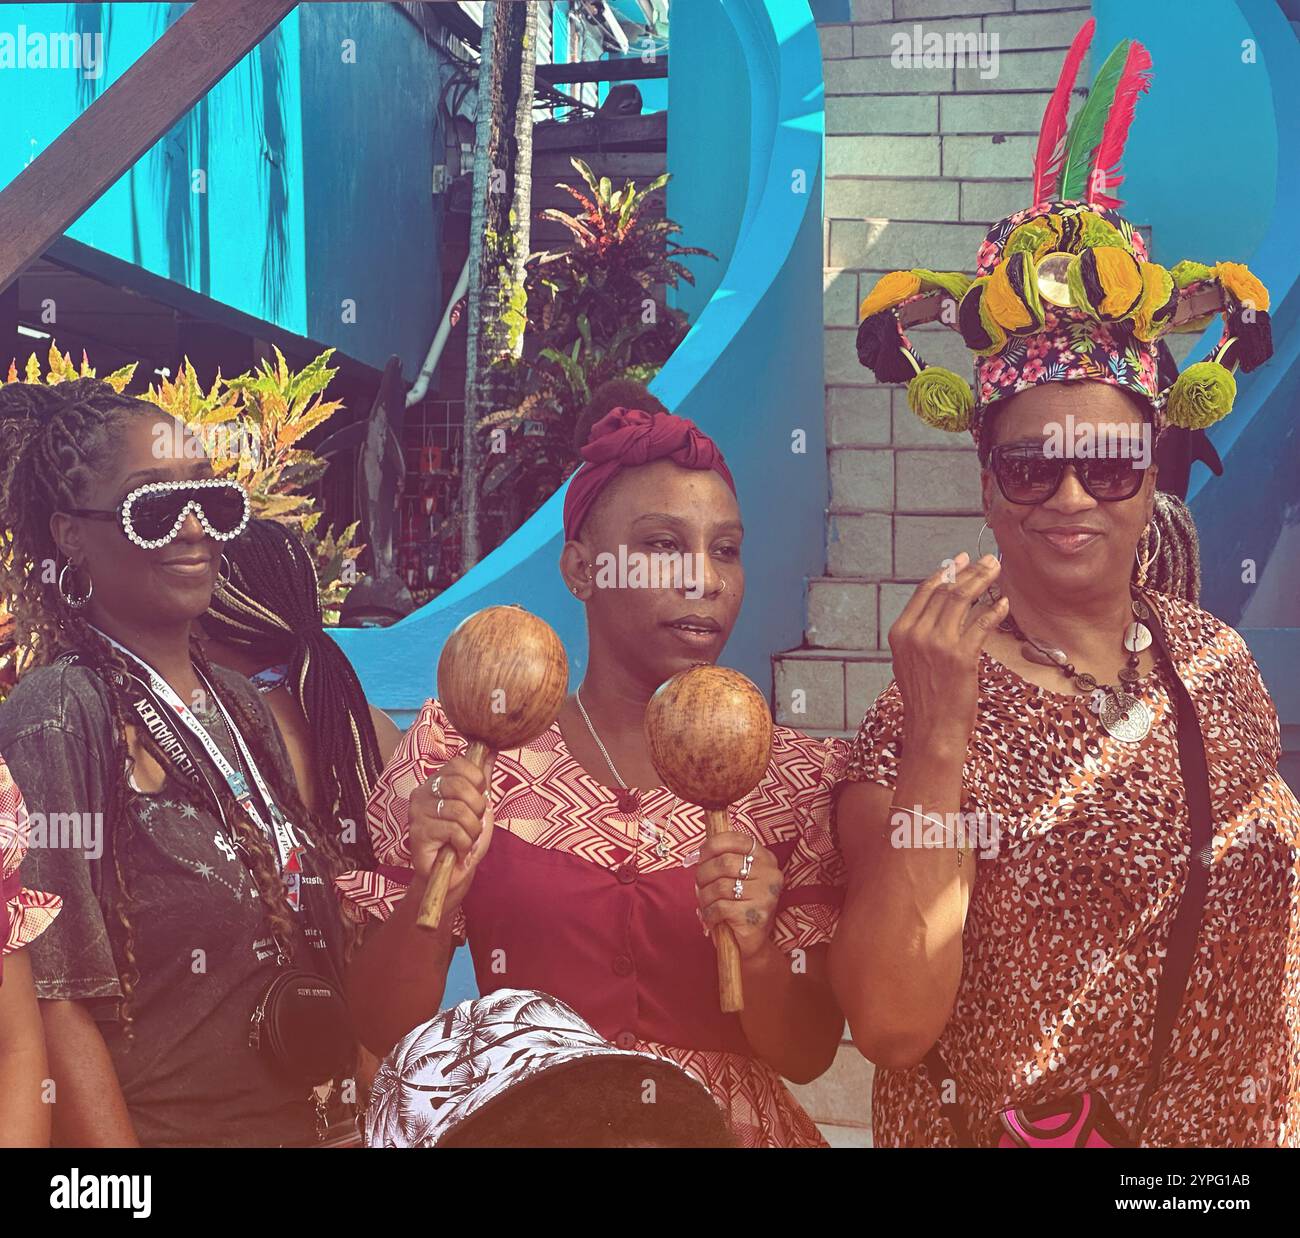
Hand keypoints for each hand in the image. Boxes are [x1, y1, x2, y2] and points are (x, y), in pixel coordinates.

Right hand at [406, 755, 494, 911]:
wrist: (452, 874)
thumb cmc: (464, 838)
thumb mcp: (479, 805)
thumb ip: (482, 779)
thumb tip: (490, 750)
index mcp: (436, 781)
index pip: (458, 763)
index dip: (477, 780)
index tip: (479, 798)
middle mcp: (422, 793)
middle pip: (460, 785)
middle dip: (477, 808)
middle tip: (473, 824)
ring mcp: (417, 813)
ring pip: (460, 811)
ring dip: (472, 830)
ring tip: (466, 840)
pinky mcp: (418, 833)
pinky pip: (454, 830)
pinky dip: (465, 844)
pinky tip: (458, 851)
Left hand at [695, 831, 782, 960]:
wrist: (750, 942)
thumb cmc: (738, 905)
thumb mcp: (735, 877)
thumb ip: (722, 859)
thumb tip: (696, 852)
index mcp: (766, 859)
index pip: (737, 839)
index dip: (713, 845)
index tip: (701, 856)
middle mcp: (770, 874)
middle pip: (725, 862)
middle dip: (704, 874)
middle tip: (700, 885)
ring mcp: (765, 896)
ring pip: (720, 886)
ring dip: (705, 896)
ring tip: (705, 904)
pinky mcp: (754, 916)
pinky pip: (720, 907)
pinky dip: (709, 913)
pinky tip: (711, 918)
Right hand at [888, 551, 1006, 754]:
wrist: (931, 729)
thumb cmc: (925, 697)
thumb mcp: (910, 660)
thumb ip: (919, 632)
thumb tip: (941, 604)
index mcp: (900, 632)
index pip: (924, 592)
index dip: (945, 572)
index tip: (960, 559)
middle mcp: (916, 634)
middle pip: (946, 590)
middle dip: (969, 570)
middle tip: (987, 558)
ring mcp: (937, 644)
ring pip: (962, 600)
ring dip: (982, 580)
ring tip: (996, 570)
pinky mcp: (960, 656)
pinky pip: (980, 624)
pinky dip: (993, 610)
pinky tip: (1003, 603)